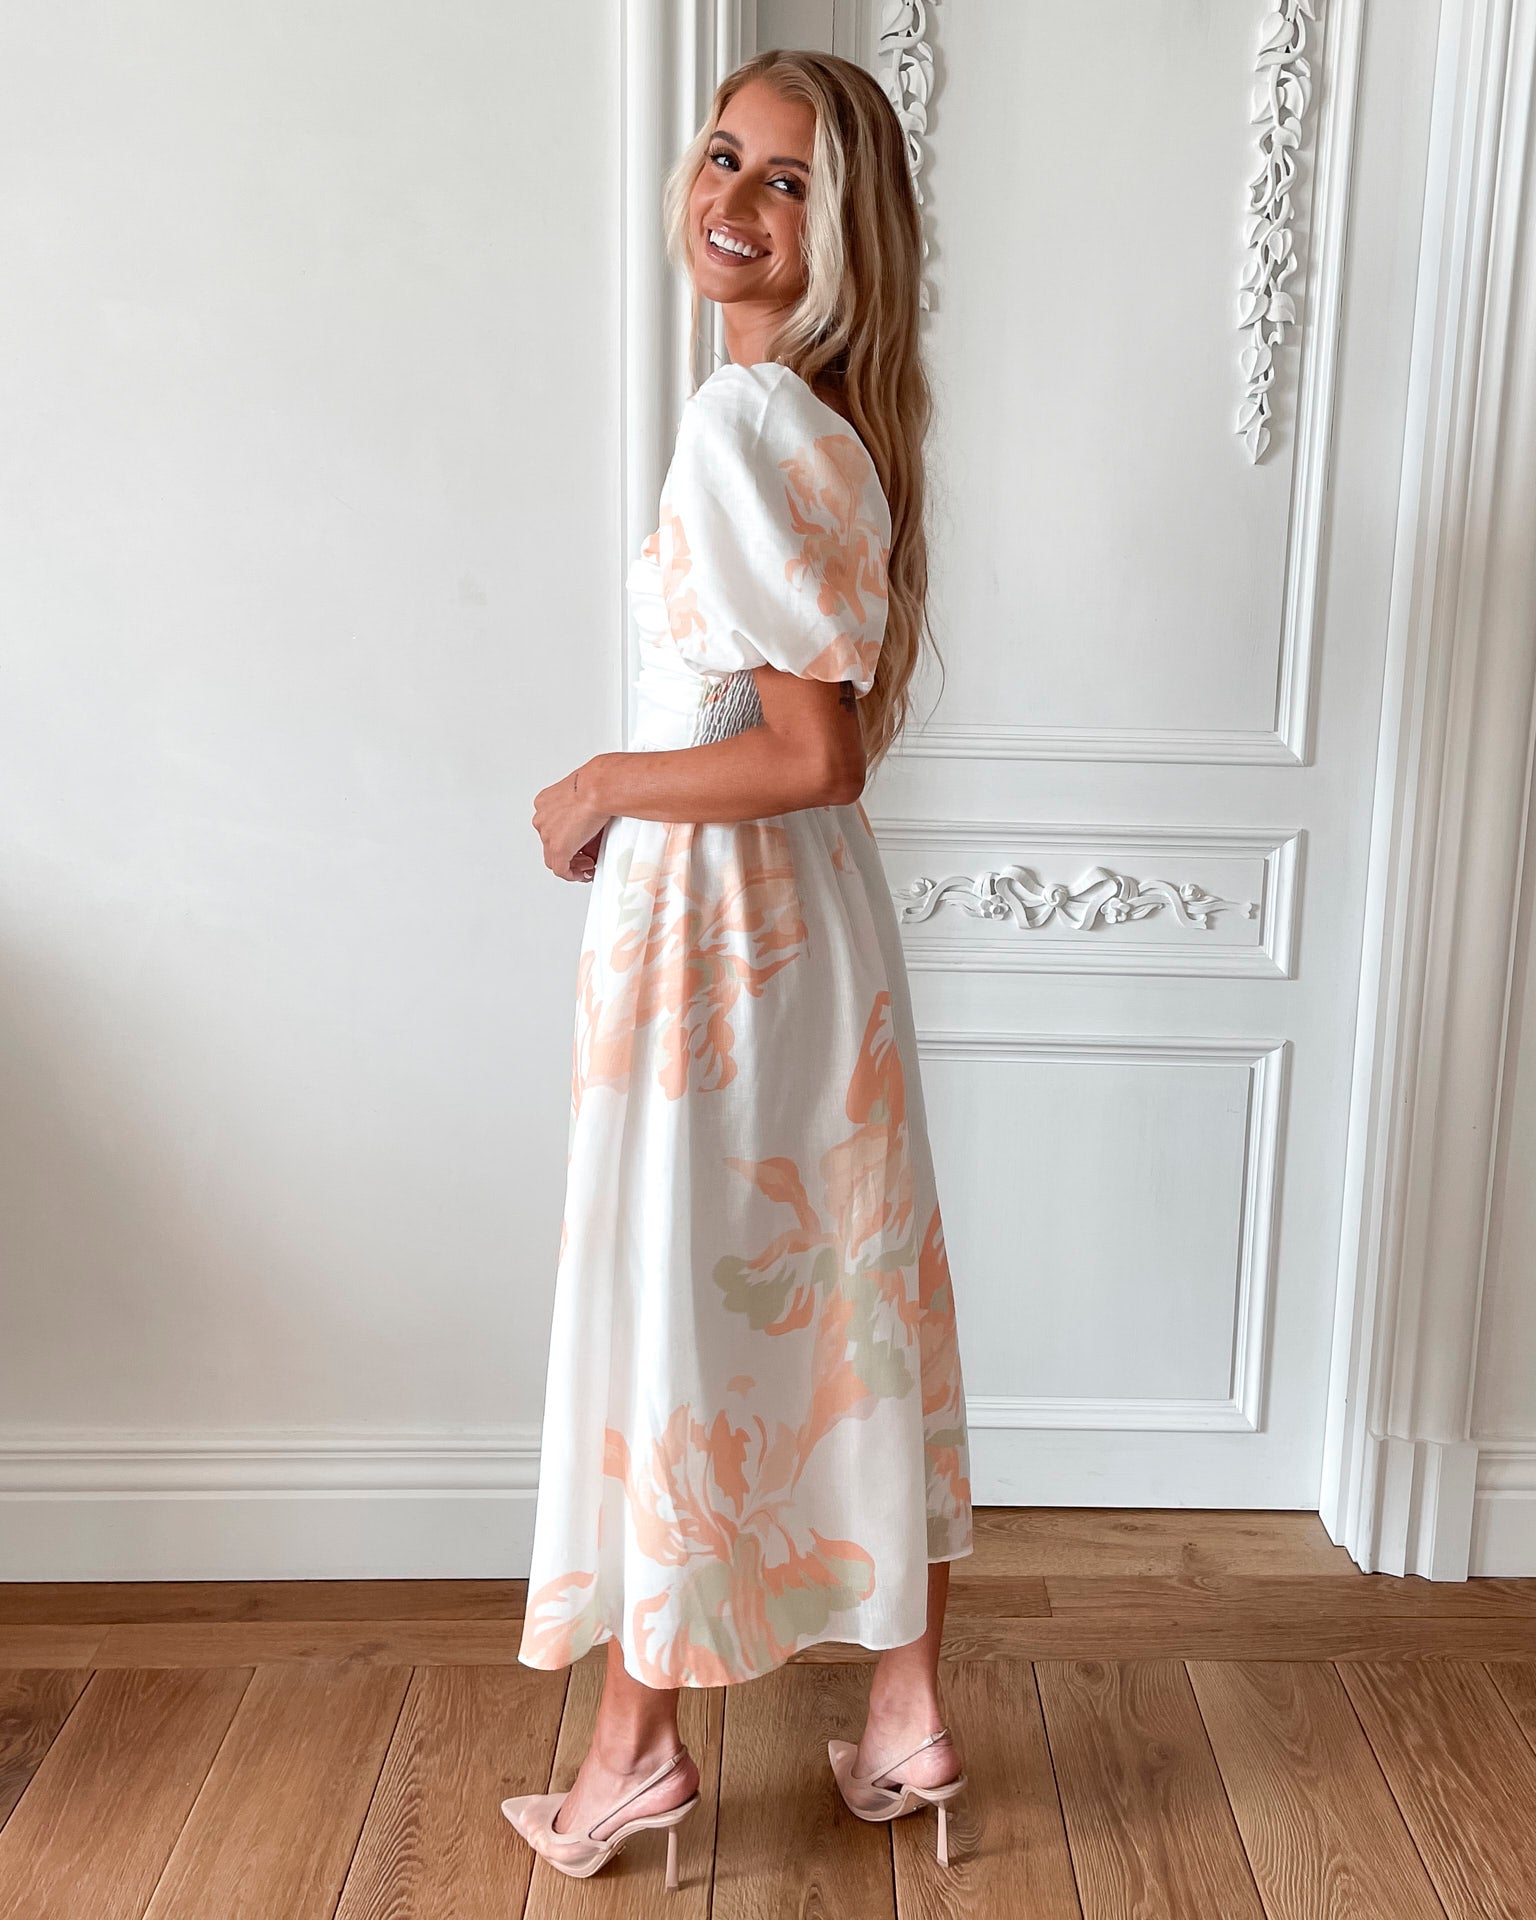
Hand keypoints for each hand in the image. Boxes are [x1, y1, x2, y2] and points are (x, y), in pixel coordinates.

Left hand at [533, 763, 611, 881]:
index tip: (578, 842)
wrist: (598, 787)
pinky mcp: (558, 848)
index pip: (550, 827)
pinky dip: (572, 874)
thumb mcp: (586, 799)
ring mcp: (547, 834)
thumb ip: (583, 817)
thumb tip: (593, 834)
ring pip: (554, 857)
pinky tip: (583, 874)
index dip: (565, 838)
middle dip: (569, 851)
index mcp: (546, 803)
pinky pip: (561, 869)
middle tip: (584, 856)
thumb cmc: (597, 785)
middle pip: (550, 843)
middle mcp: (542, 818)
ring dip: (571, 864)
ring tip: (587, 864)